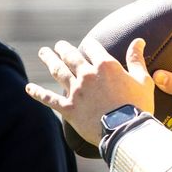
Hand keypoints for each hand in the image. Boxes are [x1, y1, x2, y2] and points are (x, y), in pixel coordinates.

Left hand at [25, 38, 155, 144]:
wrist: (125, 130)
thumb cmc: (138, 105)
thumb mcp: (143, 80)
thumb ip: (136, 59)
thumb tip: (139, 40)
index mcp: (106, 66)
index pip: (92, 47)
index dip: (89, 44)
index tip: (87, 44)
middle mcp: (87, 75)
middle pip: (71, 56)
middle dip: (63, 49)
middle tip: (58, 45)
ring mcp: (76, 91)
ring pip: (58, 71)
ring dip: (49, 60)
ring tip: (43, 53)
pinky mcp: (68, 108)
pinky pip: (49, 98)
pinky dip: (38, 92)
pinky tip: (29, 88)